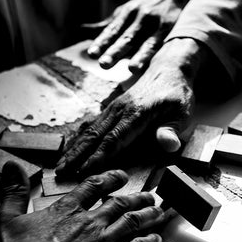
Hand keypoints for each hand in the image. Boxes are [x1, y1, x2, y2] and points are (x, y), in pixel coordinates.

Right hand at [0, 163, 165, 241]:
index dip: (110, 179)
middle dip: (138, 197)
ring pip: (134, 222)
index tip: (121, 177)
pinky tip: (157, 241)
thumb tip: (10, 165)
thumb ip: (13, 191)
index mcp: (65, 210)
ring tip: (159, 211)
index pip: (93, 187)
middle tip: (149, 195)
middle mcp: (88, 222)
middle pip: (120, 204)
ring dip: (149, 215)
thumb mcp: (5, 219)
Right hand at [56, 38, 201, 175]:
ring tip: (59, 165)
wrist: (168, 70)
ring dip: (73, 148)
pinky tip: (69, 149)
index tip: (85, 172)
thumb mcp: (182, 112)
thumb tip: (168, 144)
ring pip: (89, 130)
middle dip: (77, 156)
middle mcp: (119, 110)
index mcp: (136, 113)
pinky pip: (91, 124)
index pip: (114, 139)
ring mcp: (113, 108)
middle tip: (60, 172)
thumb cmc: (176, 94)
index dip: (99, 157)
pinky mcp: (110, 109)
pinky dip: (78, 138)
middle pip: (94, 136)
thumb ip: (172, 130)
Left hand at [86, 0, 184, 72]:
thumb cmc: (142, 11)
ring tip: (132, 68)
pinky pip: (164, 45)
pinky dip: (159, 54)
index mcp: (126, 13)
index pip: (112, 31)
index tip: (92, 54)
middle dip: (115, 51)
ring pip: (147, 43)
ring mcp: (157, 24)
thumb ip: (106, 27)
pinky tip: (156, 65)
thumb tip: (80, 31)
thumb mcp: (124, 13)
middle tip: (104, 64)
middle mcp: (140, 18)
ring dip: (139, 56)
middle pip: (126, 38)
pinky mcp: (171, 31)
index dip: (102, 43)